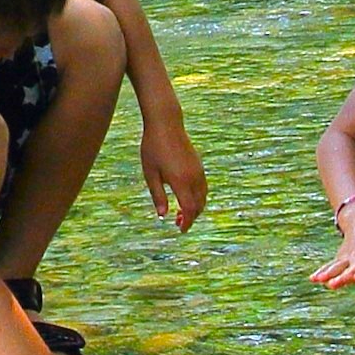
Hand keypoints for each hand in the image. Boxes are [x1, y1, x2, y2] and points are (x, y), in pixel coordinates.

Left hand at [140, 115, 208, 231]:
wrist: (166, 124)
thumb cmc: (153, 148)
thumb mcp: (150, 174)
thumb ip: (158, 196)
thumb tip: (163, 216)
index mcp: (181, 181)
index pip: (190, 209)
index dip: (187, 223)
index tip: (181, 230)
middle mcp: (193, 177)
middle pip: (199, 205)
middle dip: (191, 217)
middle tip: (178, 224)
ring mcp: (198, 170)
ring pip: (203, 196)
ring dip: (196, 207)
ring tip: (181, 212)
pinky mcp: (199, 165)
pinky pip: (203, 187)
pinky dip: (198, 197)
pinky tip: (186, 197)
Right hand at [308, 200, 354, 289]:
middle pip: (351, 269)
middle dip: (343, 277)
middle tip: (334, 284)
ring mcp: (349, 258)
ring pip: (339, 267)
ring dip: (329, 274)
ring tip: (321, 281)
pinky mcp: (341, 258)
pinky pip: (331, 266)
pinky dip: (322, 271)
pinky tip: (314, 278)